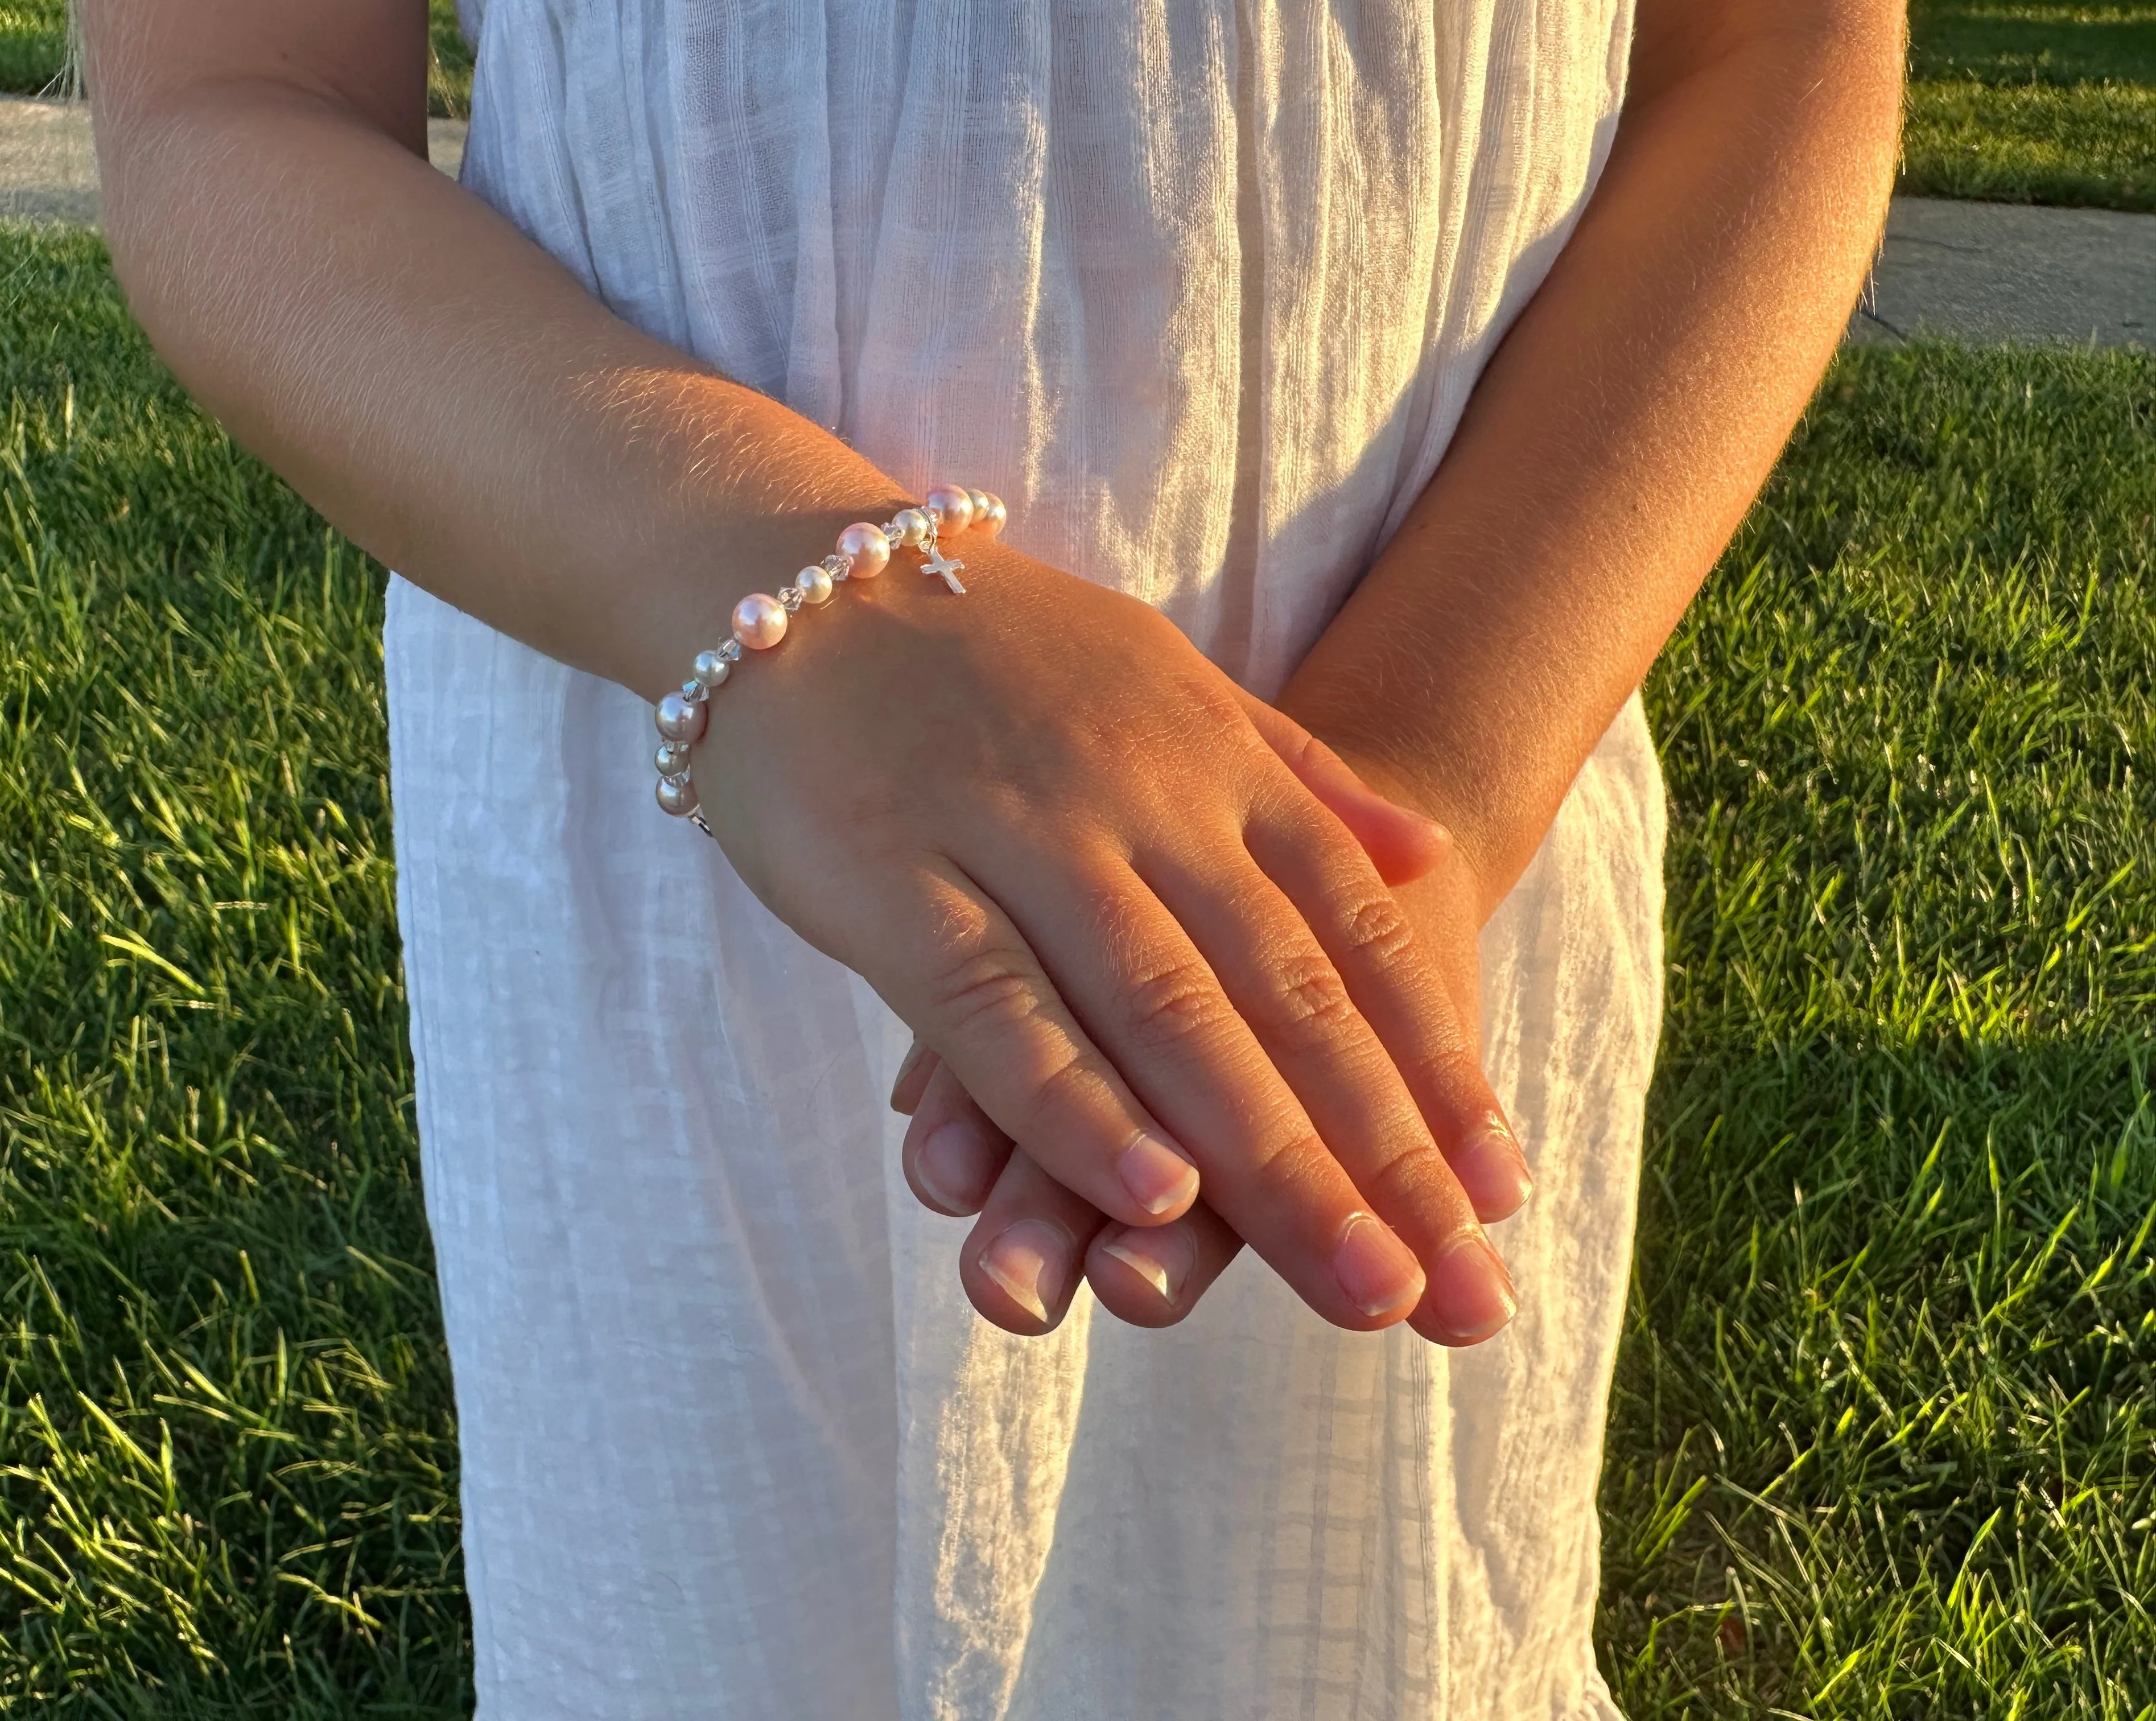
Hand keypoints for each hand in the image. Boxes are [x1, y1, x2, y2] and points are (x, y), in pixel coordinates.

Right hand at [692, 530, 1517, 1332]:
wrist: (799, 581)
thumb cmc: (996, 656)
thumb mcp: (1173, 684)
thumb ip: (1297, 777)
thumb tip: (1432, 853)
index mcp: (1212, 761)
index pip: (1353, 930)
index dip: (1432, 1065)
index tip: (1501, 1190)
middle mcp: (1141, 801)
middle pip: (1285, 994)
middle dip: (1382, 1152)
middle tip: (1462, 1291)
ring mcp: (1020, 839)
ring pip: (1168, 1016)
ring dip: (1273, 1157)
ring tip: (1360, 1280)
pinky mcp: (897, 884)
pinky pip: (999, 1010)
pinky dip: (1078, 1104)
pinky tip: (1153, 1195)